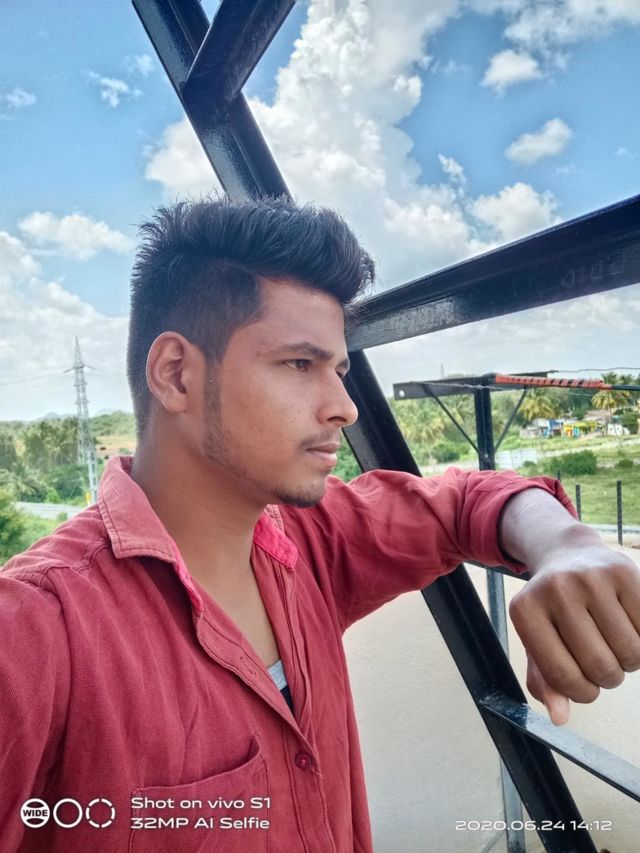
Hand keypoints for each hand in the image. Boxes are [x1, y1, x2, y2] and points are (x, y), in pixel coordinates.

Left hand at [508, 543, 639, 724]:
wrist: (568, 552)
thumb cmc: (553, 608)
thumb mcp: (537, 640)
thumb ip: (545, 681)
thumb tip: (559, 718)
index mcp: (526, 610)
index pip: (563, 676)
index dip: (582, 692)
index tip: (585, 686)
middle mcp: (556, 589)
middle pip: (600, 665)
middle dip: (608, 677)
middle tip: (603, 662)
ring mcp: (590, 578)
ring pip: (631, 651)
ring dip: (628, 660)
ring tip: (614, 642)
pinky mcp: (623, 571)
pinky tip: (627, 624)